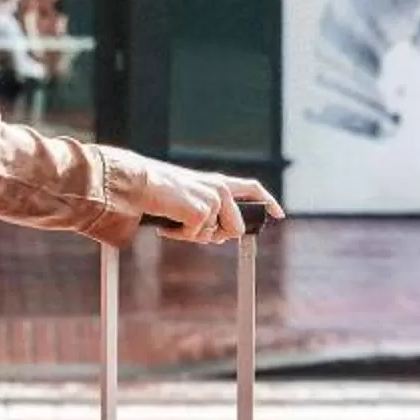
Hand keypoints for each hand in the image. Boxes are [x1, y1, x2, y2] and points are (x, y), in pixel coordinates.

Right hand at [126, 159, 282, 243]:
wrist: (141, 183)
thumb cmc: (159, 190)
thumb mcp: (190, 196)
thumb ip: (209, 210)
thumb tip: (218, 235)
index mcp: (218, 182)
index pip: (252, 188)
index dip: (268, 201)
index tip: (278, 214)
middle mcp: (220, 188)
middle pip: (235, 229)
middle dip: (216, 236)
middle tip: (191, 228)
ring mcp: (212, 199)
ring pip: (214, 237)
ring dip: (193, 235)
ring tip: (174, 220)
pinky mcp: (202, 211)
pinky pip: (196, 237)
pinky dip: (180, 235)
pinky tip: (168, 223)